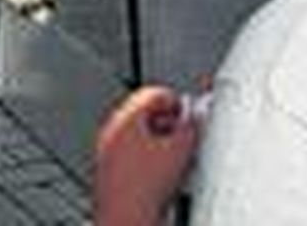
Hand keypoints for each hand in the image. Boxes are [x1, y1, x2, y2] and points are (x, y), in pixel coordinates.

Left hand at [93, 85, 201, 225]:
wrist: (126, 221)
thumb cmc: (146, 188)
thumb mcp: (179, 150)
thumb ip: (191, 125)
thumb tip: (196, 111)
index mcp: (124, 118)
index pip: (153, 94)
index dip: (178, 104)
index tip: (192, 118)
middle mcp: (112, 131)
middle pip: (148, 114)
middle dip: (172, 125)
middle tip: (188, 141)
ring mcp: (110, 152)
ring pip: (143, 136)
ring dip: (164, 143)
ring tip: (179, 162)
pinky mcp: (115, 173)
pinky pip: (138, 156)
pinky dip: (154, 160)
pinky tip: (167, 178)